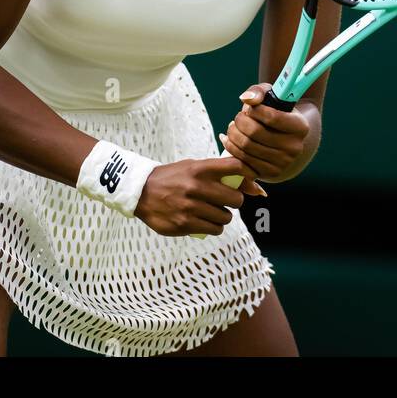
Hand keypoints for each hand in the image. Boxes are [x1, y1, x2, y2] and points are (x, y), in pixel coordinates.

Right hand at [135, 157, 254, 236]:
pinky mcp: (185, 224)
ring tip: (211, 212)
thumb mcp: (193, 167)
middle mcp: (196, 187)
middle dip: (234, 202)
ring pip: (226, 218)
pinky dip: (213, 227)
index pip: (236, 167)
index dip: (248, 175)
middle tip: (224, 201)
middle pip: (237, 199)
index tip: (248, 181)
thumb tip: (256, 188)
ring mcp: (190, 207)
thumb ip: (220, 174)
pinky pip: (214, 229)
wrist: (140, 192)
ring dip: (222, 216)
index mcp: (200, 169)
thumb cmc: (173, 178)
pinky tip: (204, 221)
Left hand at [219, 83, 310, 182]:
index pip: (272, 117)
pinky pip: (242, 162)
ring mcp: (283, 163)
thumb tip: (246, 99)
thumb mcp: (271, 96)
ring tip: (232, 127)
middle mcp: (295, 148)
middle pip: (255, 133)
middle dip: (239, 121)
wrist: (284, 137)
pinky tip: (228, 139)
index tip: (250, 108)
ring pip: (246, 147)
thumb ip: (258, 91)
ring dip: (232, 134)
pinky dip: (230, 149)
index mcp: (300, 127)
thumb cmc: (276, 112)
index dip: (254, 110)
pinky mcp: (270, 173)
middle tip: (237, 117)